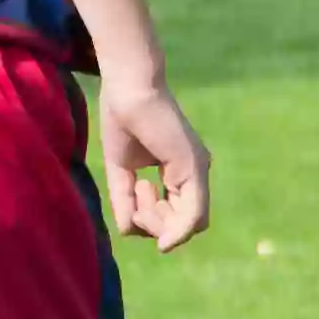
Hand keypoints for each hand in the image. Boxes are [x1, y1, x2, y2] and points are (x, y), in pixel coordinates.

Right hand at [96, 80, 210, 252]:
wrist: (128, 88)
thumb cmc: (122, 120)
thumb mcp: (121, 170)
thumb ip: (125, 200)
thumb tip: (128, 231)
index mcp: (181, 173)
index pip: (178, 217)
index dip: (154, 219)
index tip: (134, 190)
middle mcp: (195, 174)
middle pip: (184, 227)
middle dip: (155, 224)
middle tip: (137, 188)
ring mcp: (198, 171)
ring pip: (188, 227)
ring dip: (156, 221)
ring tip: (140, 185)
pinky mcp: (194, 168)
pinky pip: (192, 217)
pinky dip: (171, 227)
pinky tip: (143, 202)